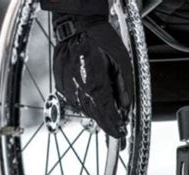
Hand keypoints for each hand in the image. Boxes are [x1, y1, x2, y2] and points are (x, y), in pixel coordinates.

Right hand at [53, 15, 133, 137]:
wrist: (76, 26)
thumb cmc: (100, 40)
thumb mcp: (122, 63)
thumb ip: (124, 88)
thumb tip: (126, 107)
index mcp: (96, 86)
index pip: (107, 115)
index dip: (114, 128)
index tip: (121, 135)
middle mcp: (80, 90)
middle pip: (96, 116)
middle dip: (107, 123)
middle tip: (118, 128)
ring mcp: (68, 89)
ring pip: (86, 110)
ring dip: (98, 113)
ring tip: (108, 113)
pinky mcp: (62, 85)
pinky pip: (76, 101)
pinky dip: (87, 104)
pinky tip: (94, 99)